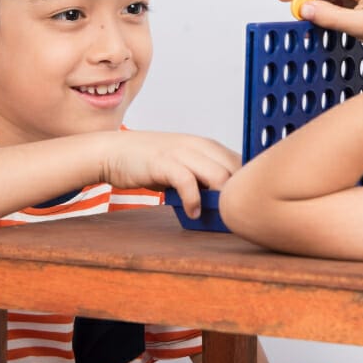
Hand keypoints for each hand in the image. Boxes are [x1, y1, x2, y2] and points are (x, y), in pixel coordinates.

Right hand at [99, 132, 240, 218]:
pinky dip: (194, 201)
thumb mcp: (186, 165)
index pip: (243, 164)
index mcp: (209, 146)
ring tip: (217, 216)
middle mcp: (200, 146)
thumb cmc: (152, 162)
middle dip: (238, 195)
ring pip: (218, 175)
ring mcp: (182, 152)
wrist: (114, 151)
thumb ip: (206, 178)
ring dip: (221, 200)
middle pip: (236, 171)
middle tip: (233, 216)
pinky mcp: (164, 162)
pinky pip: (188, 182)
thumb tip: (228, 202)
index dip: (247, 186)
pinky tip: (193, 212)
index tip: (244, 205)